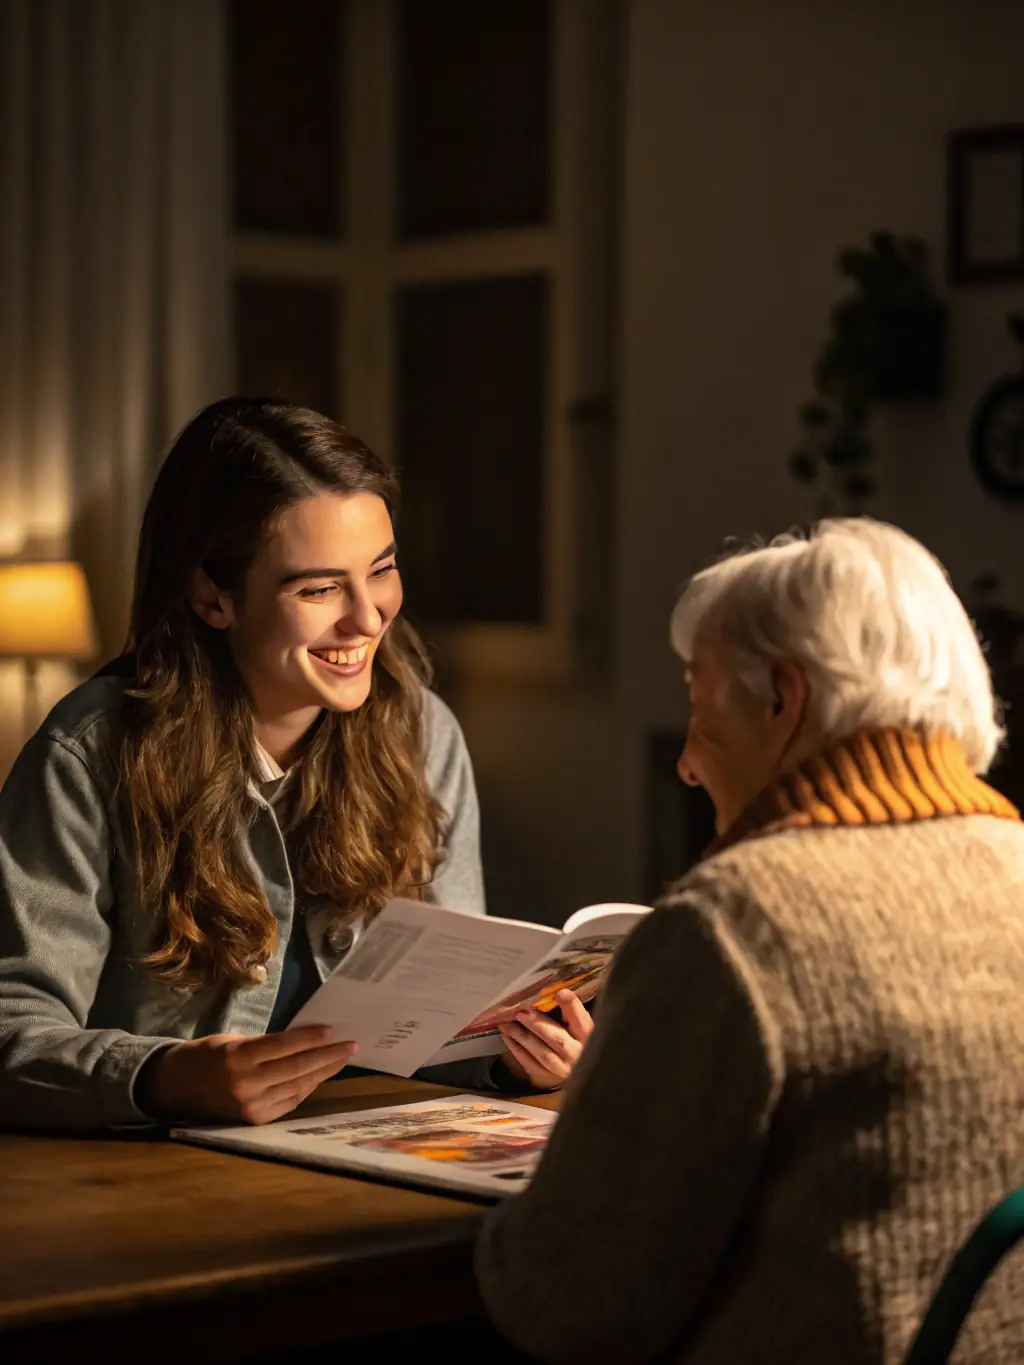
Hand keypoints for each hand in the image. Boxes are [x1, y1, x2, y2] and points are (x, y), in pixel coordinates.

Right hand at [137, 1026, 357, 1124]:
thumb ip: (265, 1045)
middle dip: (327, 1056)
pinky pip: (289, 1101)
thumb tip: (304, 1041)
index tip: (333, 1031)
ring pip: (297, 1086)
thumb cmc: (206, 1055)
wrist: (175, 1088)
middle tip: (351, 1046)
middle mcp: (246, 1084)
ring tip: (342, 1059)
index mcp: (238, 1058)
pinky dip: (306, 1087)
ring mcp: (251, 1106)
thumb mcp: (233, 1041)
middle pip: (296, 1068)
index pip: (283, 1047)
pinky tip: (320, 1075)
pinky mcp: (255, 1120)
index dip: (310, 1039)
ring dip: (323, 1072)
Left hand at [498, 989, 593, 1090]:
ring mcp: (563, 1070)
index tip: (560, 993)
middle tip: (521, 1012)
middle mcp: (578, 1056)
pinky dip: (517, 1050)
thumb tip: (559, 992)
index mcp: (589, 1037)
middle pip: (558, 1040)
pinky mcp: (548, 1079)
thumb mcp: (578, 1024)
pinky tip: (508, 1037)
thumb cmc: (575, 1039)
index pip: (583, 1021)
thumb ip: (571, 1010)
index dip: (572, 1007)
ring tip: (507, 1024)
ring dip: (522, 1038)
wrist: (574, 1069)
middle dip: (538, 1025)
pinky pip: (530, 1064)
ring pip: (542, 1054)